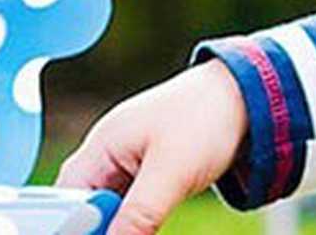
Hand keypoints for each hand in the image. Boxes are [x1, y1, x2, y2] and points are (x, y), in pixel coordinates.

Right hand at [59, 60, 250, 234]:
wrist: (250, 94)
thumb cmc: (209, 116)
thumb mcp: (172, 172)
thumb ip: (139, 214)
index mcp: (100, 147)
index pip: (64, 200)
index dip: (76, 227)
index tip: (100, 233)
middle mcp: (106, 155)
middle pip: (82, 207)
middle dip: (98, 226)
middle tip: (130, 231)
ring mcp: (128, 163)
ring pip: (107, 209)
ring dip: (117, 225)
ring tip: (140, 227)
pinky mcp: (150, 172)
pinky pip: (129, 206)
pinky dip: (133, 221)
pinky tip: (144, 229)